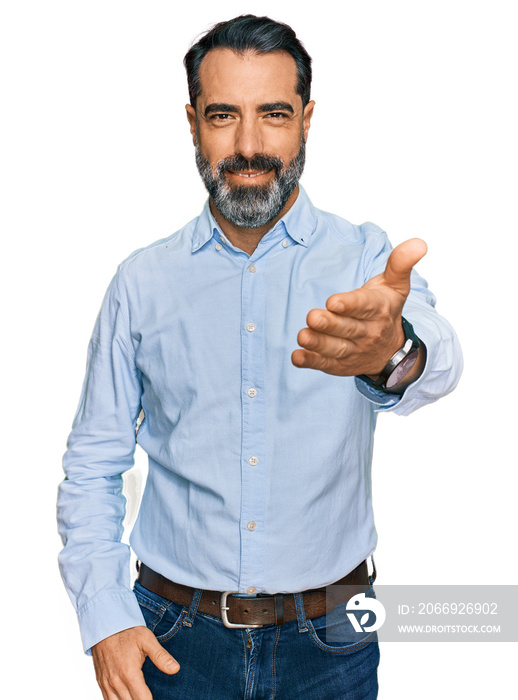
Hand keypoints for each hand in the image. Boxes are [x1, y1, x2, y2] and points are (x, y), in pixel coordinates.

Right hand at [92, 626, 178, 698]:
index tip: (159, 699)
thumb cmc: (127, 632)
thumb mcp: (146, 639)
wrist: (105, 625)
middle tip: (149, 696)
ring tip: (139, 696)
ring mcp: (106, 683)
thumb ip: (160, 656)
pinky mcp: (101, 682)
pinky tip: (126, 697)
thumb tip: (175, 669)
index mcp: (129, 673)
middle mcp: (116, 682)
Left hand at [292, 238, 426, 376]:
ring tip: (303, 336)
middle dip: (330, 324)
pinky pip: (325, 364)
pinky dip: (311, 362)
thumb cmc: (386, 309)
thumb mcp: (396, 286)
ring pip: (336, 348)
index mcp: (379, 310)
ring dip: (318, 344)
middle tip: (312, 317)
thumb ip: (400, 263)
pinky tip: (297, 357)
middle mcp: (368, 333)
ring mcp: (353, 351)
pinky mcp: (340, 365)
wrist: (391, 351)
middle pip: (348, 329)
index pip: (365, 306)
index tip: (333, 302)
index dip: (350, 305)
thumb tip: (419, 243)